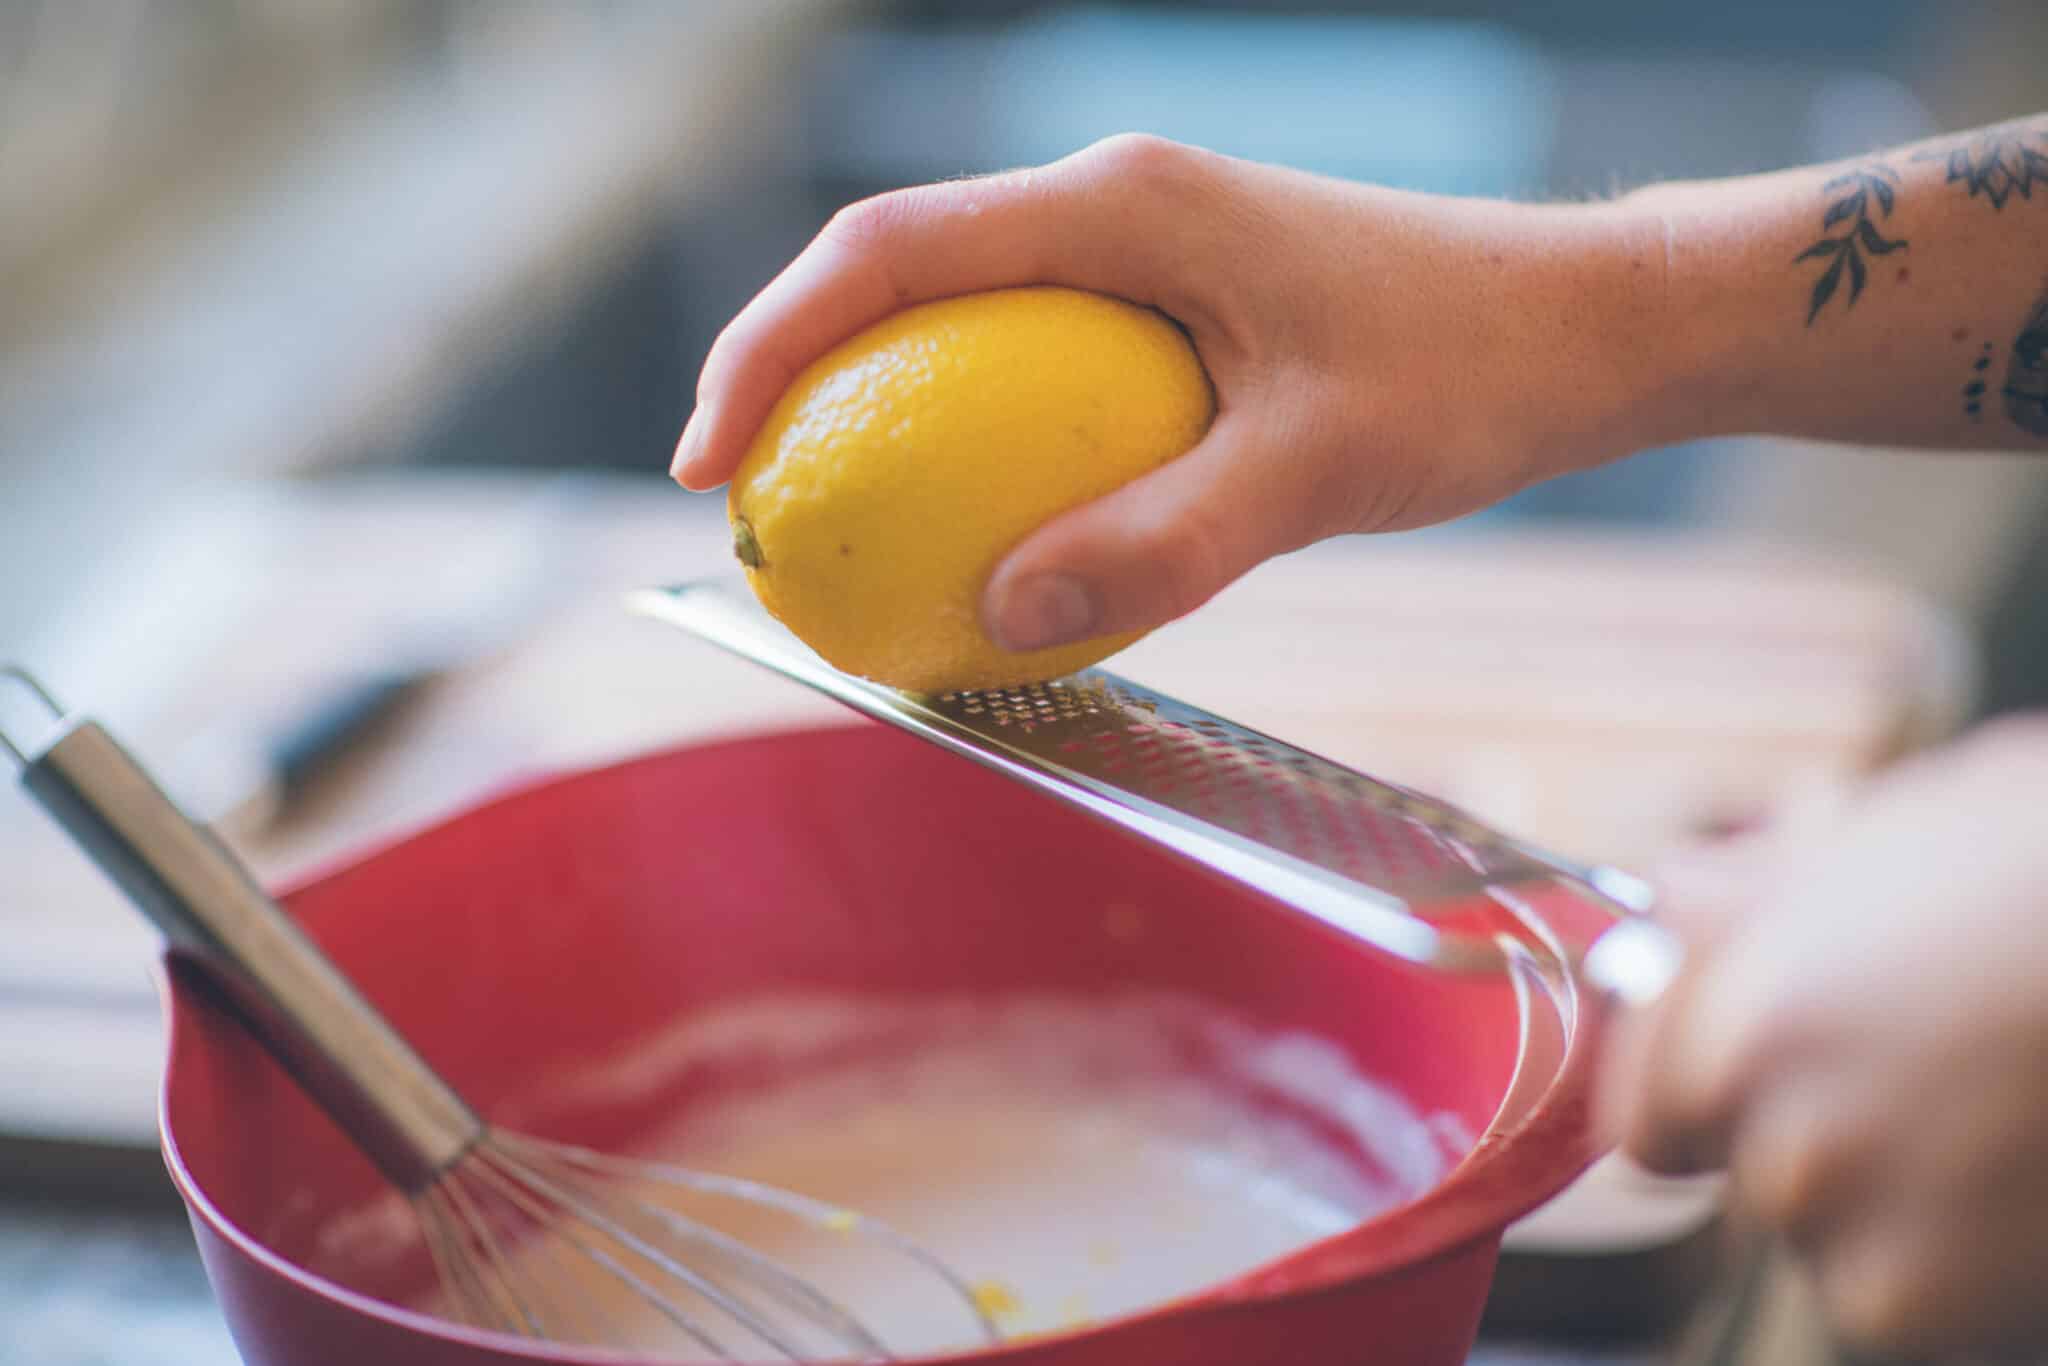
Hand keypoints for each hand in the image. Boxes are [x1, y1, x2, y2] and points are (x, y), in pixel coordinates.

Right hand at [674, 134, 1671, 651]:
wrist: (1584, 324)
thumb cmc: (1470, 375)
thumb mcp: (1315, 471)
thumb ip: (1160, 543)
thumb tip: (996, 617)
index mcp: (1121, 203)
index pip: (886, 250)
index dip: (769, 348)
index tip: (712, 463)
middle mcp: (1112, 203)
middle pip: (894, 271)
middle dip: (792, 376)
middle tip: (746, 509)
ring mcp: (1140, 247)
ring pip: (956, 316)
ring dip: (877, 407)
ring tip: (829, 524)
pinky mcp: (1172, 299)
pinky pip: (1030, 362)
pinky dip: (971, 433)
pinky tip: (973, 523)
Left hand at [1605, 717, 2047, 1358]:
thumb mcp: (1894, 832)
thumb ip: (1752, 888)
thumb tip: (1670, 903)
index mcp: (1737, 1013)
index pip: (1636, 1081)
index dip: (1682, 1059)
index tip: (1735, 1044)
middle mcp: (1776, 1137)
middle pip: (1708, 1152)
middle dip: (1770, 1114)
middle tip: (1889, 1065)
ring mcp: (1858, 1239)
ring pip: (1809, 1221)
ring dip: (1869, 1184)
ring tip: (1983, 1105)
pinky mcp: (1931, 1314)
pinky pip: (1892, 1290)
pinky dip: (1942, 1251)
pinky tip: (2014, 1172)